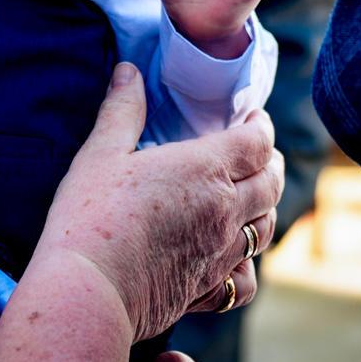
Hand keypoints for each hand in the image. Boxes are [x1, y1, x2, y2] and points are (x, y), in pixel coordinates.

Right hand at [40, 63, 282, 340]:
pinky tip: (232, 260)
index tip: (253, 117)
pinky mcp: (208, 288)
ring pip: (266, 228)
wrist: (89, 290)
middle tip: (259, 154)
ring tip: (253, 199)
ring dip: (265, 208)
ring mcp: (220, 253)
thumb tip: (128, 71)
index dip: (261, 126)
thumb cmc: (90, 216)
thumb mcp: (99, 153)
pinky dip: (247, 267)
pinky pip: (246, 281)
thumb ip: (121, 110)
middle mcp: (225, 210)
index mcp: (205, 169)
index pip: (257, 141)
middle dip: (271, 163)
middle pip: (271, 182)